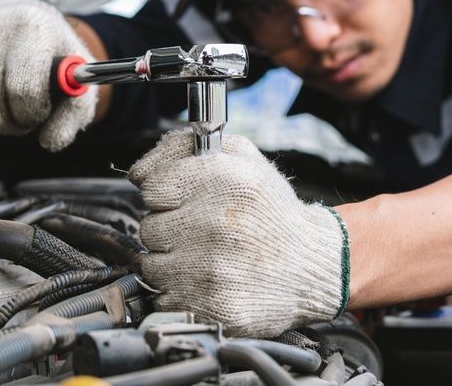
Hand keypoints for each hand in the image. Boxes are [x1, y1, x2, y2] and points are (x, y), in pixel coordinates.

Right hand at [0, 0, 96, 151]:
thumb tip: (51, 141)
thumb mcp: (77, 77)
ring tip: (10, 95)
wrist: (14, 19)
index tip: (42, 108)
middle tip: (27, 109)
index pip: (23, 90)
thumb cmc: (49, 52)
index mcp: (31, 27)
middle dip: (14, 121)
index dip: (35, 111)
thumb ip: (75, 112)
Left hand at [127, 131, 348, 337]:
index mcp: (225, 180)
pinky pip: (164, 297)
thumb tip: (139, 170)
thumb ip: (186, 147)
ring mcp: (212, 268)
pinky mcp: (212, 305)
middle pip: (149, 228)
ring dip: (171, 262)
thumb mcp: (243, 158)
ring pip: (152, 265)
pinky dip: (179, 291)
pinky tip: (207, 281)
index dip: (165, 195)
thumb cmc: (272, 212)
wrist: (313, 265)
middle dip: (170, 229)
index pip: (152, 187)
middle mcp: (217, 223)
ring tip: (205, 257)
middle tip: (201, 232)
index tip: (183, 202)